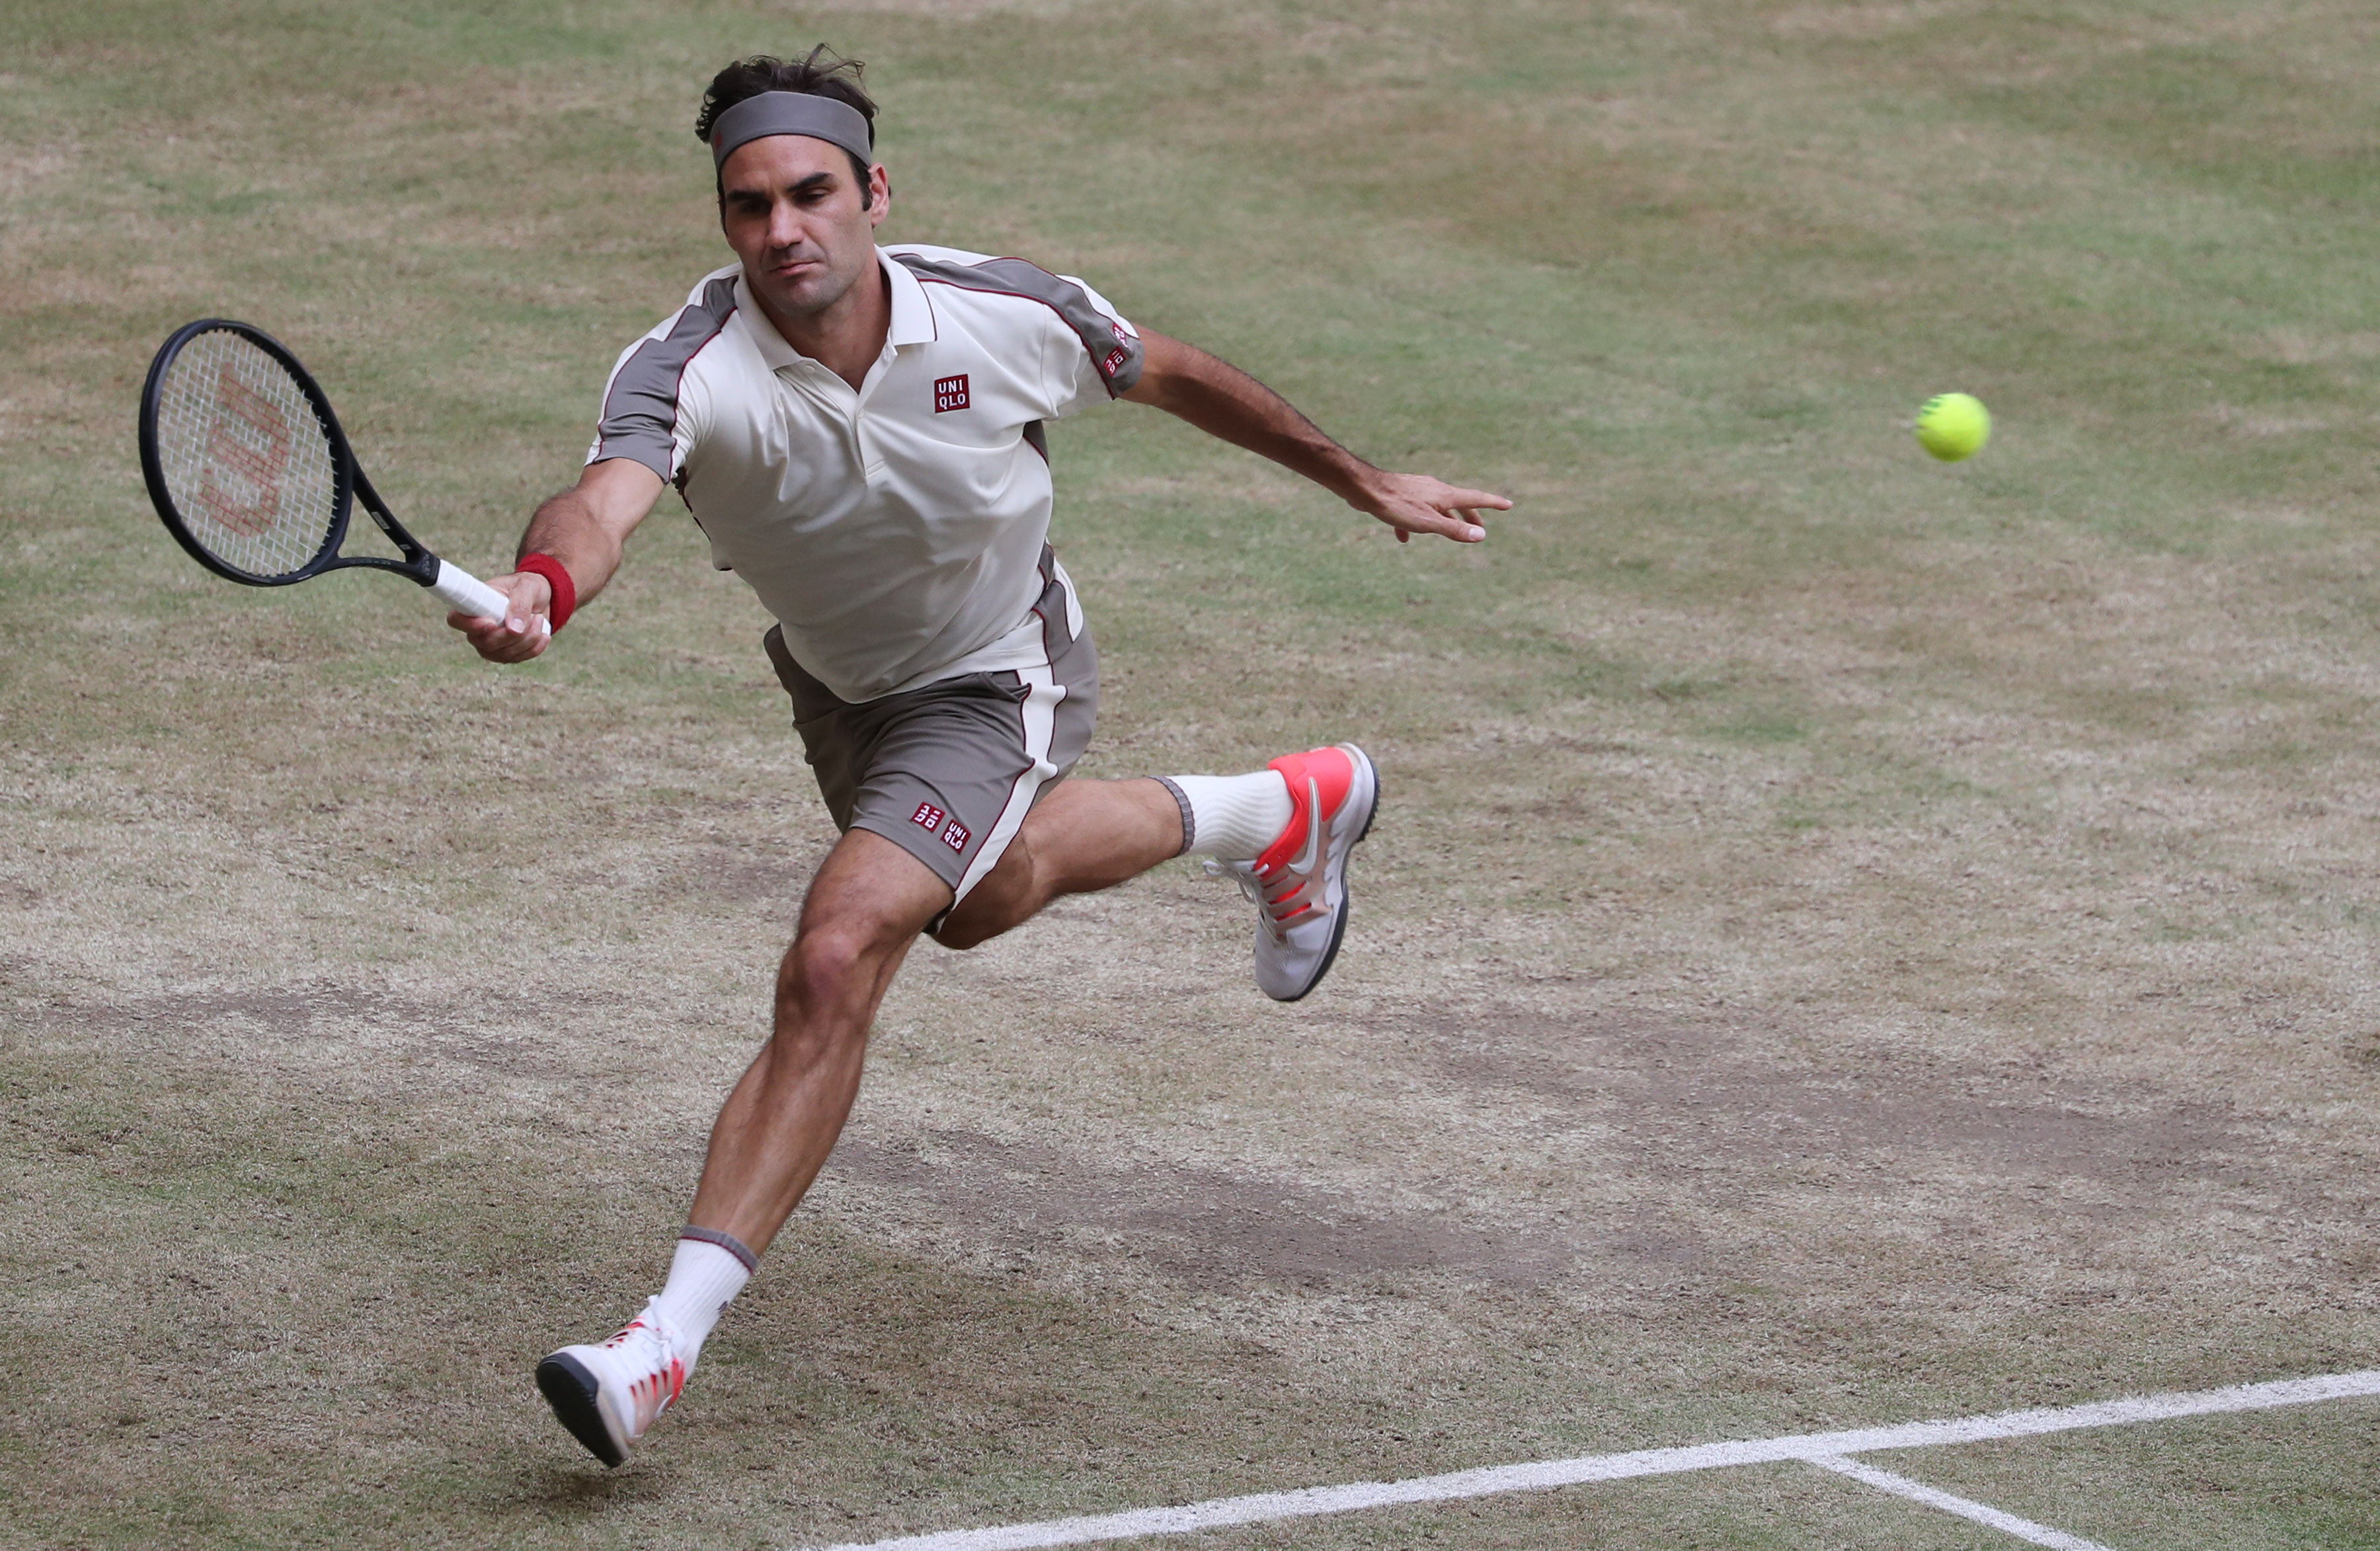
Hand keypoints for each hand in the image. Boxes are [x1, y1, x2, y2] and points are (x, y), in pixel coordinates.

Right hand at [446, 571, 552, 662]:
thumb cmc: (528, 587)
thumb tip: (513, 629)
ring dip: (528, 638)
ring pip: (504, 654)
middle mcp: (477, 628)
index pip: (456, 620)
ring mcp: (490, 645)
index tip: (492, 622)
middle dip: (513, 634)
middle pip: (485, 644)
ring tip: (538, 618)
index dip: (470, 625)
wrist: (541, 599)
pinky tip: (543, 633)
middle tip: (532, 616)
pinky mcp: (506, 654)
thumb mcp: (527, 586)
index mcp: (474, 605)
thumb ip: (520, 603)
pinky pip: (519, 658)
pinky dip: (535, 647)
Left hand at [1347, 470, 1512, 543]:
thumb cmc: (1396, 506)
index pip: (1475, 498)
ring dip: (1444, 519)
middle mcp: (1434, 489)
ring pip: (1436, 506)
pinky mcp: (1402, 495)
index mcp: (1444, 495)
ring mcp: (1418, 491)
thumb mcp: (1427, 523)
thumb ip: (1453, 530)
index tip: (1508, 505)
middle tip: (1480, 526)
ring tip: (1445, 531)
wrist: (1365, 489)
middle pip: (1458, 503)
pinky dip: (1414, 523)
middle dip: (1470, 515)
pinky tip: (1403, 537)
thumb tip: (1481, 535)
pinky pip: (1413, 510)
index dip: (1493, 503)